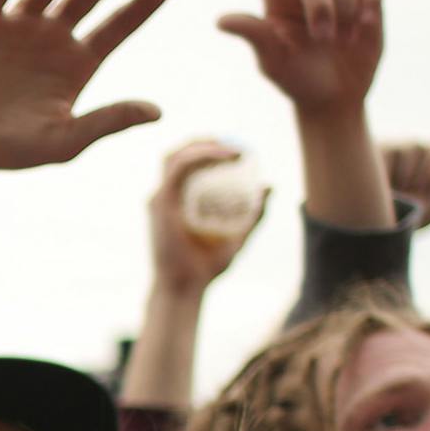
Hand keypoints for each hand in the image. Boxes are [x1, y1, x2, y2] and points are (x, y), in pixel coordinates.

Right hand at [149, 139, 267, 291]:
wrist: (186, 289)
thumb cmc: (207, 269)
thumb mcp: (238, 237)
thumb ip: (254, 215)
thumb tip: (270, 186)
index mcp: (176, 202)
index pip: (186, 164)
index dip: (209, 149)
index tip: (237, 151)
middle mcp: (164, 197)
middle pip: (178, 154)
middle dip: (204, 141)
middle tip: (235, 145)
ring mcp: (159, 199)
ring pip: (175, 156)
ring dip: (202, 144)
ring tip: (231, 149)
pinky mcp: (160, 203)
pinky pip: (179, 169)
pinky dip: (200, 156)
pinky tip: (223, 157)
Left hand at [217, 0, 383, 119]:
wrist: (334, 98)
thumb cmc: (296, 79)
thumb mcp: (272, 61)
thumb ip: (254, 35)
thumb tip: (220, 20)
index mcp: (277, 1)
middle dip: (319, 4)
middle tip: (321, 37)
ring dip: (343, 8)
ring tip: (342, 39)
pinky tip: (365, 23)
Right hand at [382, 119, 429, 229]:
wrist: (362, 222)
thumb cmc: (397, 220)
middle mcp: (425, 153)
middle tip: (414, 193)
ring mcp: (404, 147)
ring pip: (421, 150)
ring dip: (411, 176)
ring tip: (393, 194)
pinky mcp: (384, 146)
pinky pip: (400, 153)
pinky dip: (395, 172)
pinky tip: (381, 184)